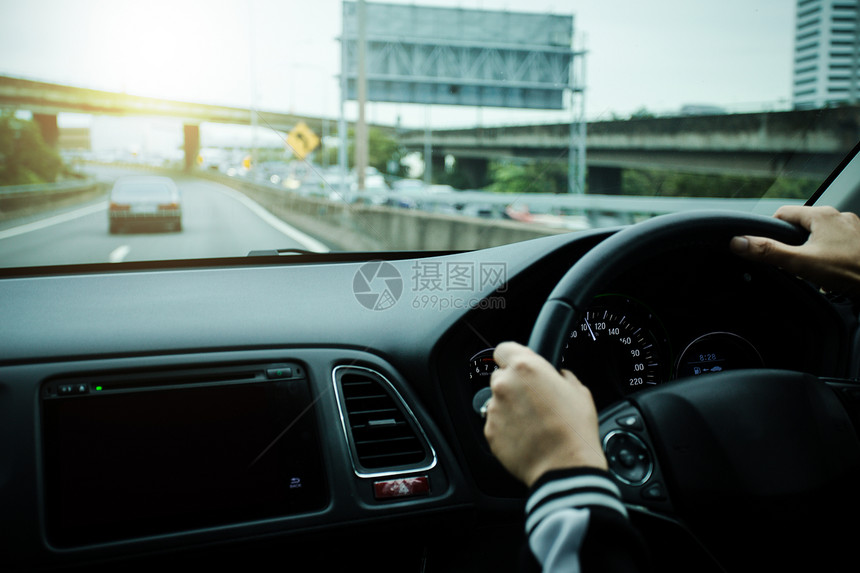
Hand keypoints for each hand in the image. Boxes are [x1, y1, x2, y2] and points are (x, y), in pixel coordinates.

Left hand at [483, 341, 607, 487]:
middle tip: (533, 399)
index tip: (518, 365)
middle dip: (513, 384)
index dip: (513, 357)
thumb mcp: (579, 391)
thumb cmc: (574, 430)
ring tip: (532, 421)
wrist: (565, 467)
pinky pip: (496, 422)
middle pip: (500, 375)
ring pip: (497, 400)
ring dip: (510, 406)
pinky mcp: (489, 431)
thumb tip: (557, 376)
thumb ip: (560, 376)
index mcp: (525, 367)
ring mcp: (494, 409)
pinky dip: (506, 426)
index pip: (504, 349)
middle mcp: (504, 385)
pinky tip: (526, 435)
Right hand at [730, 206, 859, 295]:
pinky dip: (829, 254)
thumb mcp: (800, 263)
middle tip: (792, 263)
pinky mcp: (859, 241)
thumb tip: (738, 242)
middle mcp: (838, 216)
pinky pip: (836, 243)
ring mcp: (852, 228)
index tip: (768, 246)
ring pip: (820, 234)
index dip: (770, 230)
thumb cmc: (848, 271)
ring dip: (811, 249)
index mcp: (821, 215)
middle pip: (802, 224)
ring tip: (812, 268)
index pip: (783, 213)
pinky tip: (830, 270)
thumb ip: (768, 251)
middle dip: (793, 243)